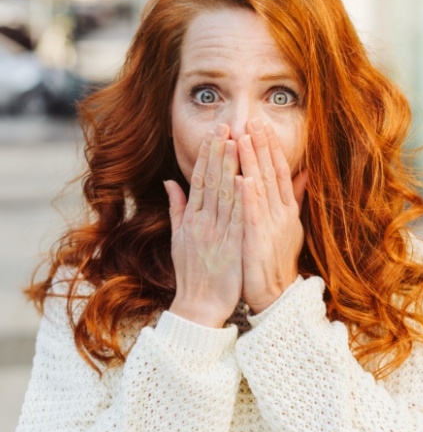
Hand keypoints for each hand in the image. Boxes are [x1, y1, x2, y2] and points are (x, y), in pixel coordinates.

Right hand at [164, 125, 242, 327]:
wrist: (197, 306)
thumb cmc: (191, 272)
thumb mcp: (178, 239)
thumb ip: (176, 208)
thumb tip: (170, 182)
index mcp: (190, 219)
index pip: (198, 180)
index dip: (206, 155)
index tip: (214, 133)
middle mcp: (201, 222)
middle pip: (210, 181)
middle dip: (218, 152)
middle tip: (225, 125)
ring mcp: (215, 234)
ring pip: (223, 195)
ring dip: (229, 167)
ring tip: (236, 142)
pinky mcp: (230, 248)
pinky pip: (235, 220)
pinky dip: (240, 200)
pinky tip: (244, 179)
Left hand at [238, 119, 307, 313]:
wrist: (276, 294)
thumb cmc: (276, 260)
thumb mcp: (289, 226)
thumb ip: (294, 198)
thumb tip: (304, 172)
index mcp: (285, 210)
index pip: (279, 171)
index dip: (271, 148)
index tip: (262, 125)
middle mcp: (281, 214)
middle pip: (272, 173)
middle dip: (262, 146)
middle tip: (253, 120)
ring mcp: (271, 227)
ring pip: (262, 188)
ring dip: (253, 163)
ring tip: (243, 139)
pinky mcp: (259, 241)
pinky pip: (253, 215)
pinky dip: (250, 197)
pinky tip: (243, 179)